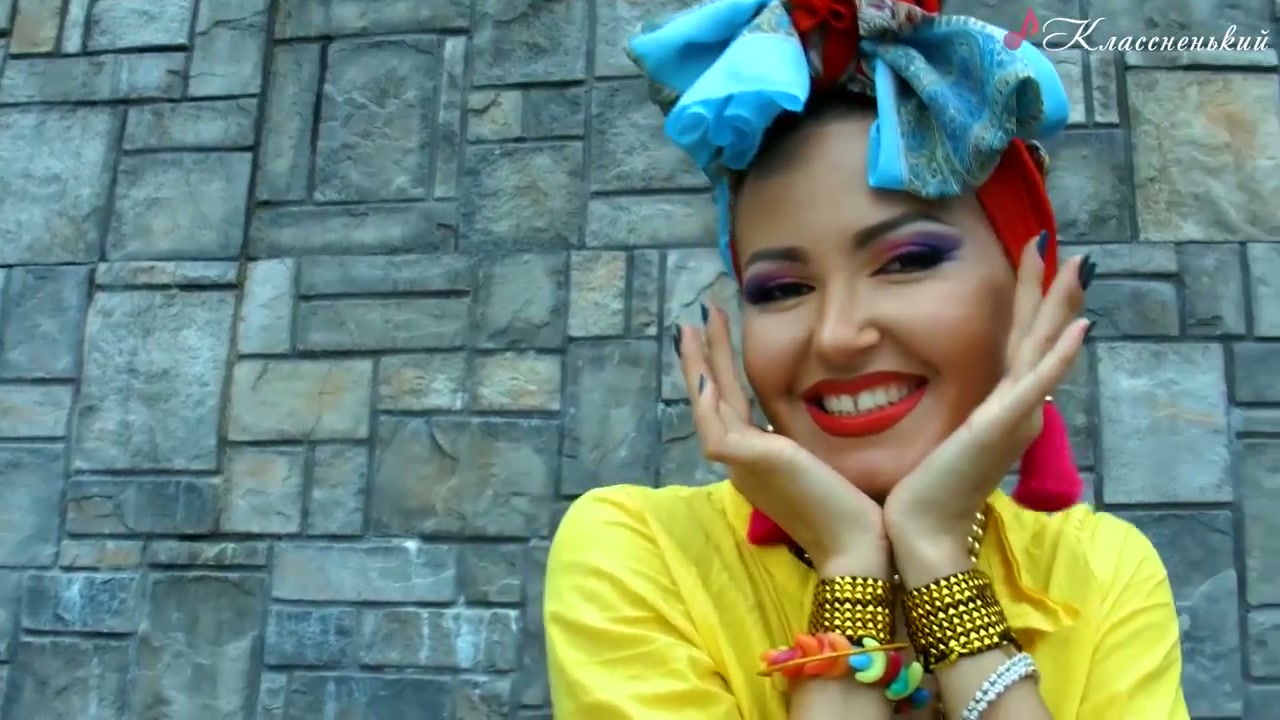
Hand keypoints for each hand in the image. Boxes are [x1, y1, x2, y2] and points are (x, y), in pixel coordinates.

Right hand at [676, 304, 886, 576]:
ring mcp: (740, 464)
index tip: (721, 339)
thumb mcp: (829, 464)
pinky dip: (704, 390)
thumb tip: (827, 418)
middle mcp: (743, 463)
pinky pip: (713, 421)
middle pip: (714, 400)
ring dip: (700, 362)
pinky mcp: (744, 461)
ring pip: (708, 403)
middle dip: (706, 357)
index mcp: (760, 463)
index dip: (724, 373)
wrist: (859, 546)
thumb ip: (813, 444)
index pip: (733, 408)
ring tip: (695, 324)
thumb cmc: (856, 513)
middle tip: (699, 318)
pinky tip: (703, 362)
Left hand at [883, 242, 1090, 560]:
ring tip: (1074, 265)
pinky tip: (1078, 327)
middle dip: (1049, 292)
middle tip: (1064, 249)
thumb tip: (965, 408)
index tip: (1036, 267)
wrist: (922, 533)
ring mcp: (1013, 417)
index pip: (1021, 347)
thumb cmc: (926, 494)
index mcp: (1002, 411)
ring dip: (1059, 305)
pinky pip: (1036, 383)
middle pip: (1037, 338)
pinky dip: (1059, 355)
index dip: (1030, 307)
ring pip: (1041, 348)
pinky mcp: (1000, 427)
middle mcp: (1016, 410)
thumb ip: (963, 421)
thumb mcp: (948, 444)